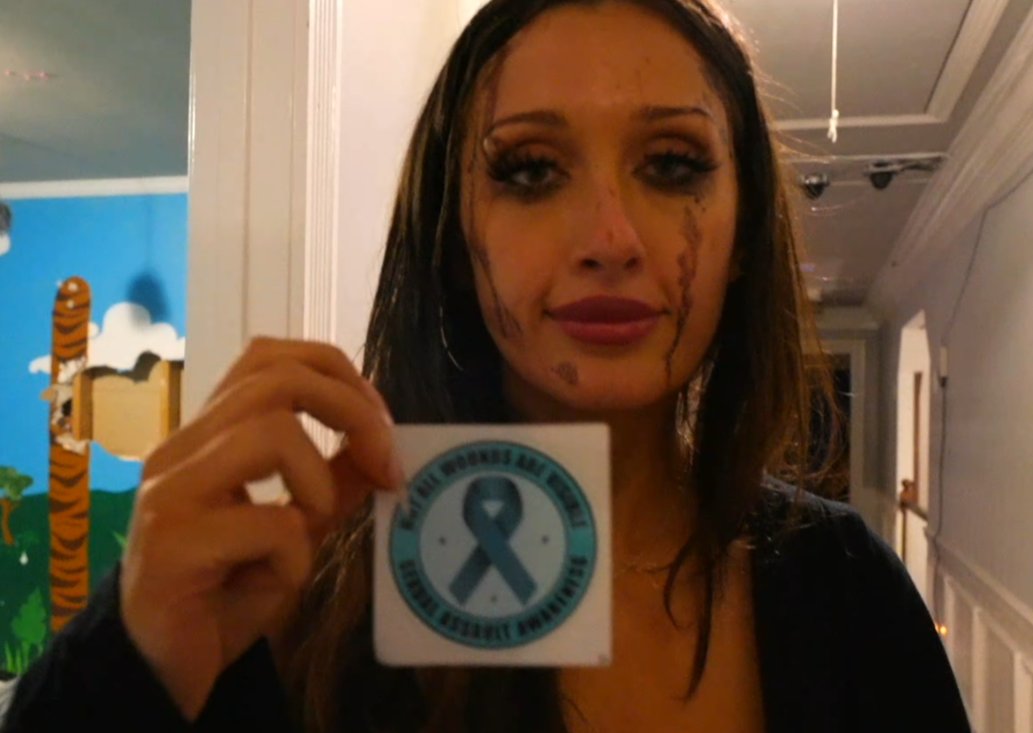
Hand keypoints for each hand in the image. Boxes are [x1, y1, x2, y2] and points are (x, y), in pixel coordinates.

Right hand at [119, 338, 400, 719]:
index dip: (337, 374)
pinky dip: (295, 556)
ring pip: (268, 434)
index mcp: (210, 435)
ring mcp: (170, 492)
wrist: (165, 669)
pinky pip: (268, 523)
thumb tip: (385, 444)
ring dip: (317, 484)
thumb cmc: (228, 591)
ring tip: (309, 529)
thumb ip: (333, 482)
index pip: (268, 357)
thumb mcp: (297, 529)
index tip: (381, 424)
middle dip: (351, 411)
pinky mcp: (171, 545)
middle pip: (275, 378)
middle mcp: (182, 449)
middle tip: (384, 462)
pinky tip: (277, 581)